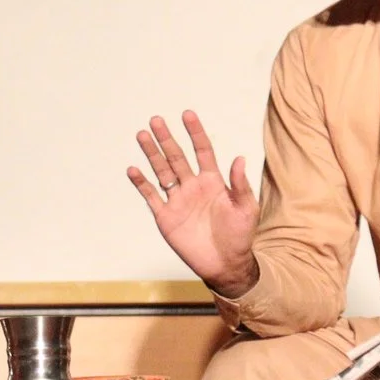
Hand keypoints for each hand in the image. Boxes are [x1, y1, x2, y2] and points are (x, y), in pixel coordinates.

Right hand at [127, 110, 260, 298]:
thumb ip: (240, 185)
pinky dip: (141, 183)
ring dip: (152, 154)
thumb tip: (239, 158)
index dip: (195, 133)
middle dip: (167, 138)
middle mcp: (193, 186)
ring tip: (142, 135)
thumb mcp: (246, 209)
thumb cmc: (240, 236)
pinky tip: (133, 169)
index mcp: (213, 181)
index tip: (187, 115)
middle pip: (177, 157)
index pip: (202, 151)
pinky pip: (151, 196)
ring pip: (161, 171)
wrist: (225, 264)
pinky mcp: (166, 216)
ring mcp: (178, 200)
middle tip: (156, 120)